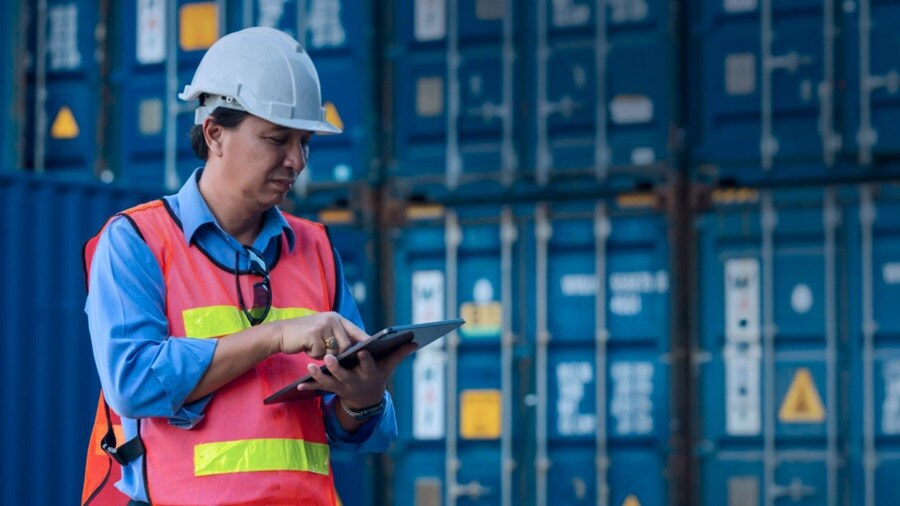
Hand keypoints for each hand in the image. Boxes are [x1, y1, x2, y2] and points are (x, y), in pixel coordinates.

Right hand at [274, 312, 368, 358]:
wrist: (281, 334)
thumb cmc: (304, 336)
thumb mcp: (323, 331)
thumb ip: (337, 335)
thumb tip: (355, 347)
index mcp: (336, 318)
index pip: (356, 330)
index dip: (365, 340)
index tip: (377, 349)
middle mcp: (332, 319)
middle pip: (346, 345)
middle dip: (336, 353)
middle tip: (322, 350)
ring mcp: (323, 325)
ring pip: (334, 351)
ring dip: (324, 354)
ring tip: (313, 346)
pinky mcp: (313, 334)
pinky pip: (320, 353)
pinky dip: (313, 354)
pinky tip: (306, 347)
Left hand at [297, 342, 417, 408]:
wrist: (366, 400)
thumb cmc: (378, 376)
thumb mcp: (388, 367)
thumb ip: (399, 354)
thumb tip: (415, 341)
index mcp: (369, 374)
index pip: (368, 366)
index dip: (366, 360)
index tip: (362, 350)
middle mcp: (354, 381)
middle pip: (344, 375)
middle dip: (337, 367)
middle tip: (329, 357)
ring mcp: (341, 387)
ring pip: (329, 382)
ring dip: (319, 375)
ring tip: (309, 366)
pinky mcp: (331, 390)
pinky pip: (319, 388)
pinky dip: (309, 386)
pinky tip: (299, 384)